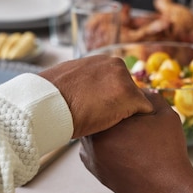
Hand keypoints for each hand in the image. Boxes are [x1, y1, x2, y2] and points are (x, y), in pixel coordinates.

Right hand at [39, 54, 153, 137]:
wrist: (47, 105)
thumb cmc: (52, 99)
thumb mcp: (70, 83)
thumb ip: (86, 84)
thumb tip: (86, 94)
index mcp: (102, 61)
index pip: (118, 82)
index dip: (113, 100)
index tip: (107, 113)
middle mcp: (116, 65)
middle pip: (131, 90)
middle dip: (124, 106)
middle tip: (113, 122)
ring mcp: (124, 79)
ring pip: (138, 101)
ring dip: (131, 114)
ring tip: (118, 127)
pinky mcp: (130, 96)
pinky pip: (145, 111)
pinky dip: (140, 122)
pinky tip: (129, 131)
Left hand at [80, 91, 192, 192]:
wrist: (168, 190)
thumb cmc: (168, 152)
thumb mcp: (165, 116)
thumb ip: (150, 97)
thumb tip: (140, 90)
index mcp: (109, 122)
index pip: (105, 100)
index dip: (117, 97)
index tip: (129, 102)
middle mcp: (94, 139)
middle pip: (96, 116)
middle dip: (109, 114)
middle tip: (129, 117)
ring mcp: (91, 156)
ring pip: (94, 133)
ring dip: (106, 131)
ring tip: (127, 134)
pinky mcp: (95, 170)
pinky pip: (94, 150)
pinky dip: (105, 146)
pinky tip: (122, 148)